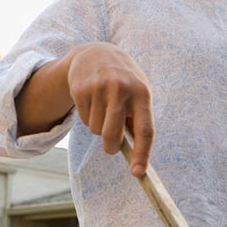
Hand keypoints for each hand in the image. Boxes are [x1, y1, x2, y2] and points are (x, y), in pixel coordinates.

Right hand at [66, 43, 153, 176]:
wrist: (96, 52)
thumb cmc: (123, 80)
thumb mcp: (137, 92)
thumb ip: (137, 120)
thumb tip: (136, 157)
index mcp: (142, 93)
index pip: (145, 130)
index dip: (143, 154)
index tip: (138, 173)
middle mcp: (121, 89)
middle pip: (113, 135)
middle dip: (110, 147)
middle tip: (110, 145)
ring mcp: (99, 88)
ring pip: (96, 130)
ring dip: (99, 127)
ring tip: (102, 107)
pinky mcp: (81, 89)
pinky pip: (84, 120)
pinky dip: (88, 117)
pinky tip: (92, 100)